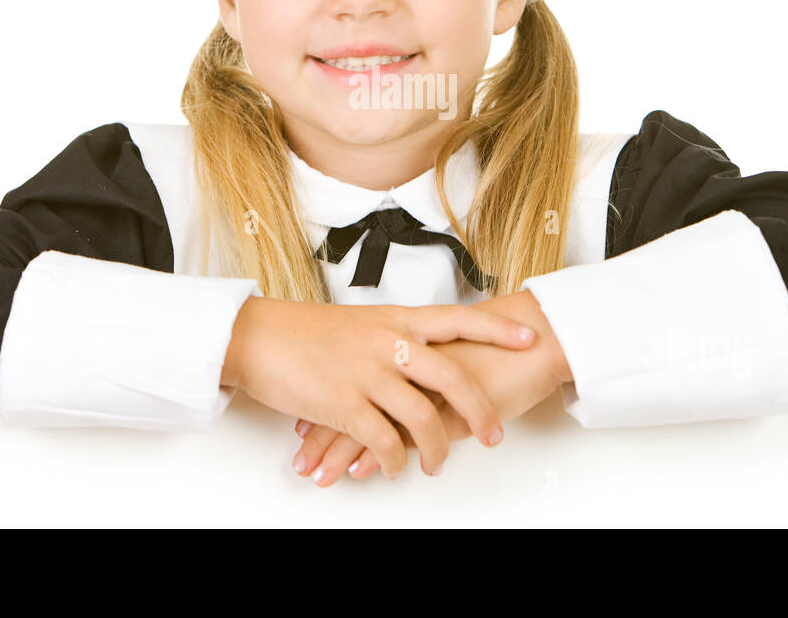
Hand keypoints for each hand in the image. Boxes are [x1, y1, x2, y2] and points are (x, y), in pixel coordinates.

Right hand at [222, 295, 538, 477]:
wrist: (258, 336)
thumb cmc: (305, 331)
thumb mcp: (360, 324)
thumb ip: (394, 338)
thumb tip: (422, 356)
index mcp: (396, 320)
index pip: (459, 319)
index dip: (497, 329)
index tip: (529, 336)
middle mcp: (388, 343)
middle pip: (453, 377)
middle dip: (480, 411)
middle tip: (492, 435)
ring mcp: (367, 373)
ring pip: (422, 417)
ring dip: (436, 448)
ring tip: (438, 463)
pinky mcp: (343, 403)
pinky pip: (383, 441)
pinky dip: (393, 461)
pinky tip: (394, 467)